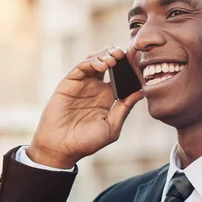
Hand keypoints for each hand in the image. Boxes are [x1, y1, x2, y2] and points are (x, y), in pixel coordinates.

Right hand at [26, 46, 142, 168]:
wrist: (61, 148)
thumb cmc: (86, 142)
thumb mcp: (111, 127)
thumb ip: (124, 108)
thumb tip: (140, 92)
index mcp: (107, 98)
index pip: (120, 76)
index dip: (127, 67)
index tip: (136, 63)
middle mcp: (94, 88)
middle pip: (107, 63)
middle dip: (116, 55)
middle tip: (124, 54)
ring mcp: (82, 84)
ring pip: (94, 61)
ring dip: (104, 55)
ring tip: (114, 58)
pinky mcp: (68, 83)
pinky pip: (81, 67)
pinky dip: (92, 62)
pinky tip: (103, 65)